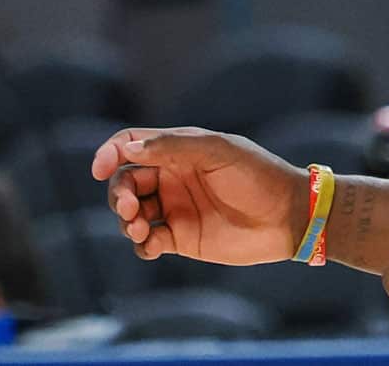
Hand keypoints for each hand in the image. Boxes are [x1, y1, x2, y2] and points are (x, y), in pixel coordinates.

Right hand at [91, 126, 305, 264]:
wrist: (288, 217)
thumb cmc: (257, 175)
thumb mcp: (217, 151)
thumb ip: (173, 147)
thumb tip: (129, 149)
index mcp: (179, 150)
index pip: (131, 145)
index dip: (110, 153)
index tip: (100, 168)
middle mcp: (172, 178)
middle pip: (126, 181)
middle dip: (119, 192)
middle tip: (130, 206)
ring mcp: (175, 208)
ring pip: (131, 213)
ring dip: (125, 219)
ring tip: (137, 227)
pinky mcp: (182, 238)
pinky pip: (148, 242)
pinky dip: (141, 244)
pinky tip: (150, 244)